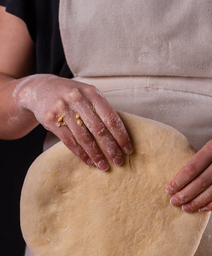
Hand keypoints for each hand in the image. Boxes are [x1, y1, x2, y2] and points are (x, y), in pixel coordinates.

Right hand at [14, 74, 132, 169]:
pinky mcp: (51, 120)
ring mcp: (63, 109)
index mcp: (92, 93)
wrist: (39, 89)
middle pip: (99, 129)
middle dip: (111, 148)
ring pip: (84, 138)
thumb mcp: (87, 94)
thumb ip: (101, 110)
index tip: (128, 149)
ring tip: (103, 166)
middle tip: (118, 161)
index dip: (121, 135)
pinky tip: (89, 161)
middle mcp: (78, 99)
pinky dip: (80, 154)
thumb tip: (120, 135)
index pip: (111, 118)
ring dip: (96, 154)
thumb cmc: (71, 95)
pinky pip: (69, 141)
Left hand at [166, 129, 211, 211]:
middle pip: (203, 181)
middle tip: (174, 202)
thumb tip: (178, 182)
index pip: (193, 167)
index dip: (179, 181)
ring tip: (186, 207)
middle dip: (186, 194)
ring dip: (198, 202)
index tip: (169, 190)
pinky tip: (203, 208)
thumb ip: (199, 161)